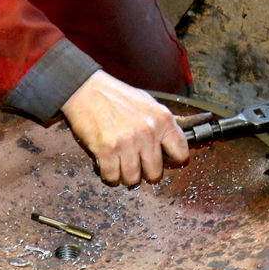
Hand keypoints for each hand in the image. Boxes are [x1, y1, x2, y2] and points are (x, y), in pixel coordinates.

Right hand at [61, 70, 188, 185]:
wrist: (87, 90)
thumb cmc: (117, 96)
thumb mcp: (149, 103)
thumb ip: (162, 123)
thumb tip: (173, 140)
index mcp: (163, 120)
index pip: (180, 153)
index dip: (173, 161)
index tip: (166, 162)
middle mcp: (148, 133)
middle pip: (155, 172)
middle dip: (147, 173)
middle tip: (140, 167)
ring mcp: (127, 143)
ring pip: (133, 178)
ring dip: (127, 177)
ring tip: (123, 167)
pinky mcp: (107, 150)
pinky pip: (112, 176)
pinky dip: (110, 176)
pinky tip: (109, 167)